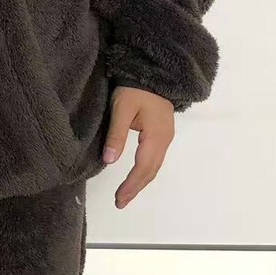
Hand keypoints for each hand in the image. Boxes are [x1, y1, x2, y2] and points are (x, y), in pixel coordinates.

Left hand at [101, 86, 175, 208]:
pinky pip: (155, 159)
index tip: (119, 199)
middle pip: (151, 170)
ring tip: (126, 195)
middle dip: (136, 188)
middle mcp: (164, 140)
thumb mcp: (122, 108)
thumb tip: (109, 161)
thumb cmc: (135, 88)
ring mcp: (166, 137)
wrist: (154, 72)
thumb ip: (116, 134)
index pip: (143, 166)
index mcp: (156, 135)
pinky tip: (136, 177)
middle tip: (120, 203)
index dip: (131, 185)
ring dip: (141, 182)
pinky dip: (145, 172)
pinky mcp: (163, 134)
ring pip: (154, 166)